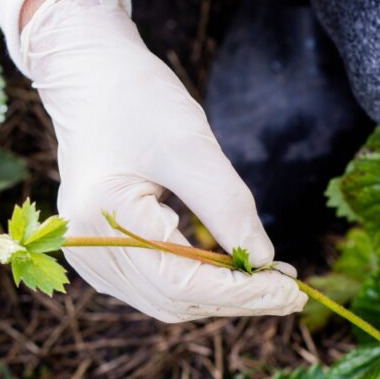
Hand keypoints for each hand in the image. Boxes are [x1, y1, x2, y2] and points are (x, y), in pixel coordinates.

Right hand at [21, 0, 305, 321]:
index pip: (181, 284)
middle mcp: (87, 249)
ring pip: (168, 300)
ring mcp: (91, 255)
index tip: (292, 291)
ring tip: (272, 281)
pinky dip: (200, 284)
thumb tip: (263, 261)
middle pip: (174, 301)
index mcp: (101, 220)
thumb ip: (226, 206)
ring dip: (221, 296)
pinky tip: (234, 270)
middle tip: (292, 291)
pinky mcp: (104, 253)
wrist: (90, 77)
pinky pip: (158, 284)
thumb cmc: (136, 99)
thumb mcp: (189, 145)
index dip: (241, 293)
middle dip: (236, 299)